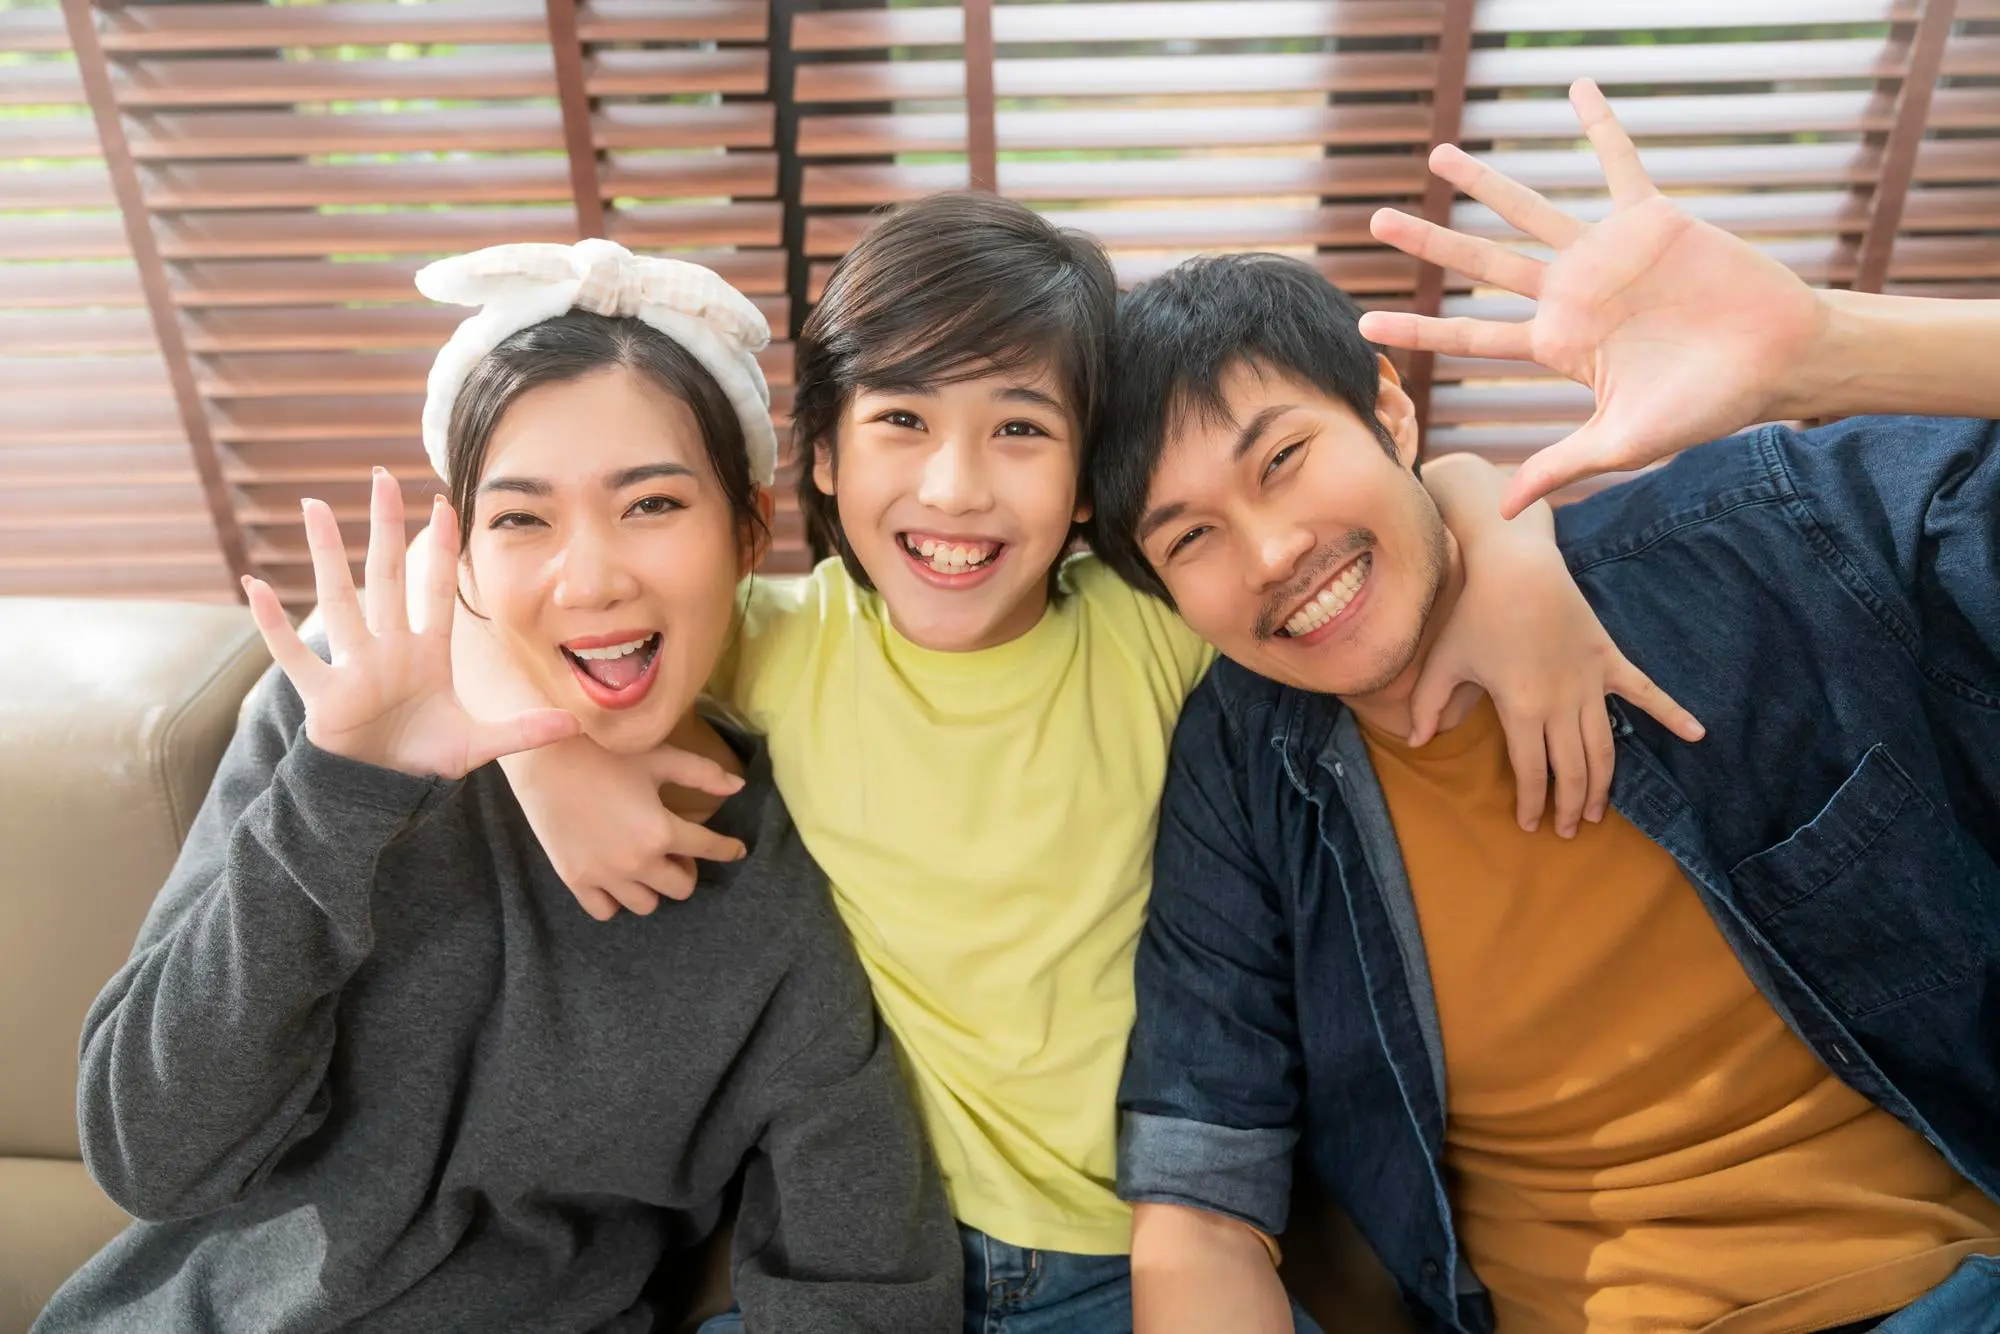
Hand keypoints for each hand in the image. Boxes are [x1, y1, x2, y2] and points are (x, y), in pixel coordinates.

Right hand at [241, 468, 578, 778]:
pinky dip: (273, 624)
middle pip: (386, 576)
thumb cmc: (422, 757)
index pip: (435, 590)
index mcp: (425, 654)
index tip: (443, 505)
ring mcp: (354, 667)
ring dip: (326, 554)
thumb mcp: (479, 744)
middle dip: (384, 528)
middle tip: (380, 477)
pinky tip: (254, 586)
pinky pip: (293, 654)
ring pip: (339, 599)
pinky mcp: (324, 694)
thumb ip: (524, 730)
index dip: (439, 550)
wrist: (380, 790)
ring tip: (312, 506)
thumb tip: (576, 724)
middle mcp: (388, 649)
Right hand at [505, 737, 748, 920]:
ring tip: (644, 861)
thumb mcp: (660, 758)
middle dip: (685, 869)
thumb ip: (702, 774)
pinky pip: (605, 910)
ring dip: (653, 886)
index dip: (728, 849)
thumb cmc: (606, 753)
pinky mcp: (575, 879)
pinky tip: (616, 875)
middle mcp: (636, 862)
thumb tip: (739, 787)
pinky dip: (616, 899)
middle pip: (680, 888)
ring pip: (646, 905)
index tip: (736, 850)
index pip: (709, 849)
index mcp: (661, 831)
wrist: (545, 759)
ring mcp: (604, 875)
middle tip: (674, 849)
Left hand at [1358, 79, 1829, 517]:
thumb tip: (1506, 512)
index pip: (1471, 335)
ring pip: (1529, 209)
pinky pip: (1619, 163)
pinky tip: (1576, 87)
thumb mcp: (1624, 443)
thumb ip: (1561, 466)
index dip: (1420, 329)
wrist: (1777, 362)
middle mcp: (1571, 294)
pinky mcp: (1650, 220)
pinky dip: (1599, 126)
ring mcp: (1606, 254)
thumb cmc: (1706, 407)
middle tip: (1377, 223)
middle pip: (1482, 264)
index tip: (1365, 323)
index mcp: (1557, 344)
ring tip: (1437, 155)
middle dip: (1430, 243)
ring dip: (1483, 183)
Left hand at [1411, 536, 1704, 836]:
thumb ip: (1429, 705)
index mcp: (1522, 708)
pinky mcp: (1610, 660)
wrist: (1516, 565)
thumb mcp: (1443, 661)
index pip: (1532, 771)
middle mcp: (1562, 702)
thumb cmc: (1475, 613)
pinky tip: (1697, 734)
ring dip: (1602, 783)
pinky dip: (1672, 713)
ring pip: (1604, 747)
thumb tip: (1415, 742)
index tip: (1530, 824)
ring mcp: (1590, 682)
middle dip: (1570, 805)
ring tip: (1596, 810)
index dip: (1533, 803)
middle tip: (1567, 830)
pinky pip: (1646, 692)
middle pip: (1572, 770)